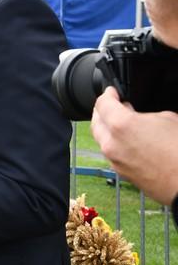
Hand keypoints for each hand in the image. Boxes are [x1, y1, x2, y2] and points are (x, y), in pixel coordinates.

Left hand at [92, 87, 177, 204]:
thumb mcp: (167, 119)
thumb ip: (145, 114)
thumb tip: (138, 116)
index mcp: (121, 125)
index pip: (102, 104)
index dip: (107, 94)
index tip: (112, 92)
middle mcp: (111, 143)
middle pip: (96, 121)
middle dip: (102, 110)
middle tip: (114, 105)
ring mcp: (114, 160)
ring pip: (101, 138)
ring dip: (107, 128)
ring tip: (121, 122)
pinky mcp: (120, 172)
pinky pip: (110, 152)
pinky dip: (114, 142)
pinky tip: (128, 140)